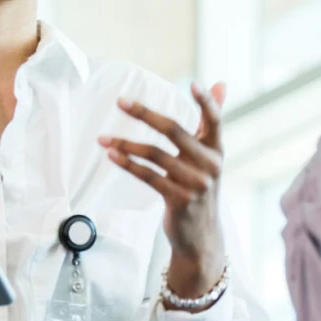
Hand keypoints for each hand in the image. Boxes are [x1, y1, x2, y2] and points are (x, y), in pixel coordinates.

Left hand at [100, 82, 226, 298]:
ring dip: (125, 143)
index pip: (215, 120)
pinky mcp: (179, 200)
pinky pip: (148, 176)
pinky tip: (112, 155)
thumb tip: (218, 83)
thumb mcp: (210, 156)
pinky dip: (128, 164)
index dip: (206, 103)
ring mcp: (195, 184)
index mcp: (217, 150)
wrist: (201, 237)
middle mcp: (210, 165)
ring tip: (103, 138)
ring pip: (155, 155)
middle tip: (120, 101)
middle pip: (174, 130)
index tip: (193, 84)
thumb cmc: (201, 188)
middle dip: (144, 114)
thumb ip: (211, 121)